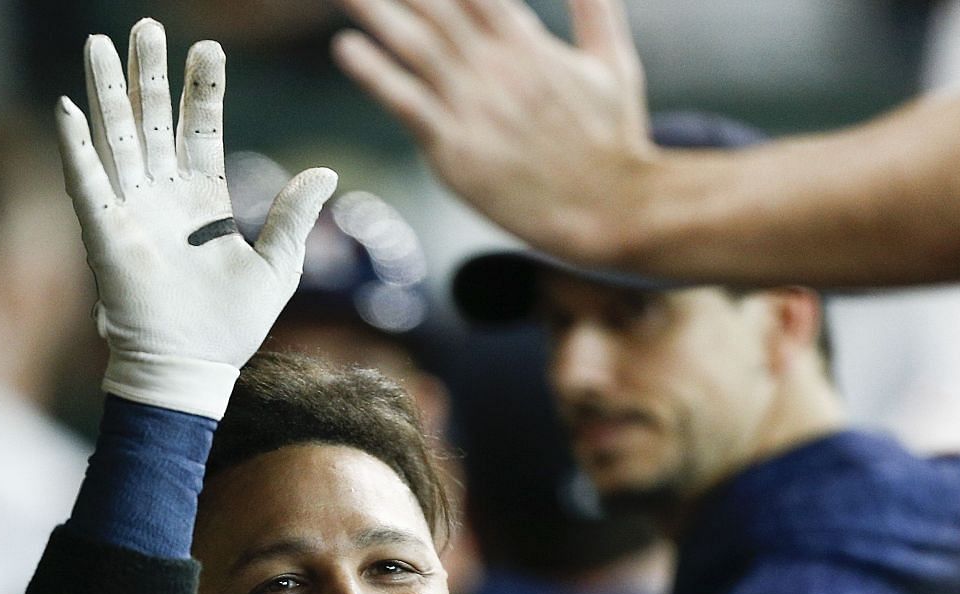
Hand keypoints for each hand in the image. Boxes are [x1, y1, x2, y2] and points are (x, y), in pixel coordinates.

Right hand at [56, 19, 336, 417]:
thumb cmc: (232, 326)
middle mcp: (163, 197)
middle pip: (153, 120)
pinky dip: (76, 147)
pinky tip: (67, 107)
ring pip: (118, 137)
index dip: (202, 91)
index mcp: (203, 200)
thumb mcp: (278, 265)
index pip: (201, 129)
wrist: (192, 368)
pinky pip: (87, 183)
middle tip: (146, 27)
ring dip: (109, 91)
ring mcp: (132, 211)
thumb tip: (325, 172)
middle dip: (149, 74)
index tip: (206, 50)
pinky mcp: (105, 235)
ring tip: (101, 43)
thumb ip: (294, 216)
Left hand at [331, 0, 651, 264]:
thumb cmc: (612, 140)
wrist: (607, 209)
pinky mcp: (456, 149)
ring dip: (375, 12)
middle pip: (436, 8)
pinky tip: (346, 47)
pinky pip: (407, 103)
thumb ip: (595, 9)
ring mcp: (475, 108)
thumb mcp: (613, 62)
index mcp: (529, 45)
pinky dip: (375, 73)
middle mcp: (497, 68)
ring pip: (414, 46)